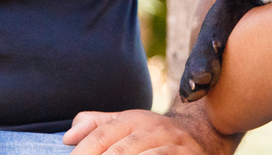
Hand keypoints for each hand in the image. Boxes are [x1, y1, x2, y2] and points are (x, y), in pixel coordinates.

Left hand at [64, 108, 239, 154]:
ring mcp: (173, 146)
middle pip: (120, 151)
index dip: (83, 152)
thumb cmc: (152, 136)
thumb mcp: (126, 123)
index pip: (102, 135)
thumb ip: (96, 125)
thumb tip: (68, 137)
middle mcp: (154, 130)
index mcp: (134, 119)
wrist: (202, 135)